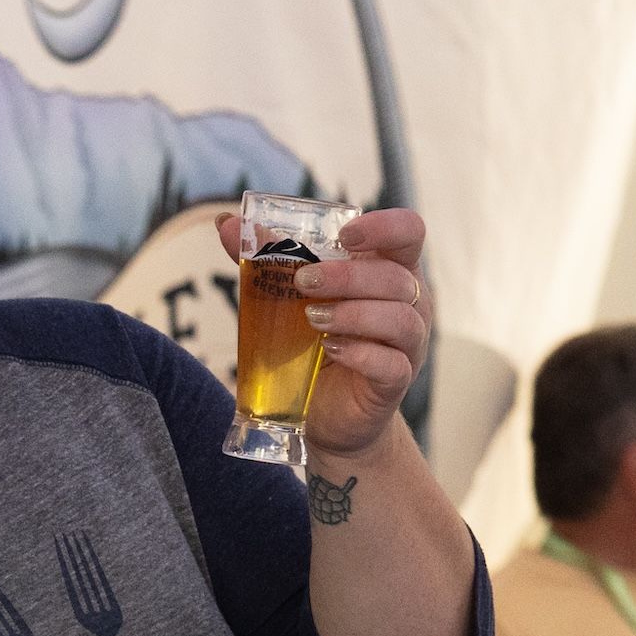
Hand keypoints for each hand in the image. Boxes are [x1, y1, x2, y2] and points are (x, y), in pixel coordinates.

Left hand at [218, 205, 431, 460]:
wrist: (324, 412)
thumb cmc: (312, 344)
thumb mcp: (291, 298)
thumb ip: (268, 260)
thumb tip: (226, 223)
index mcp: (389, 270)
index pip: (408, 232)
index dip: (384, 226)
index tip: (345, 235)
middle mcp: (409, 303)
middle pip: (396, 277)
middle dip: (347, 276)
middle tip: (302, 282)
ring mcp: (407, 344)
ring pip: (400, 319)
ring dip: (353, 314)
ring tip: (312, 319)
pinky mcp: (395, 382)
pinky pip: (392, 364)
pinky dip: (362, 354)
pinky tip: (333, 350)